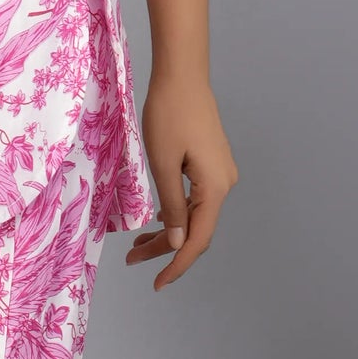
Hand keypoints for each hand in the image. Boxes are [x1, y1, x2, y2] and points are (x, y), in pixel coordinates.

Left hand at [125, 72, 236, 288]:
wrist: (183, 74)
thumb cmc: (169, 115)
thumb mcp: (163, 165)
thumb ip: (170, 206)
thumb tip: (176, 242)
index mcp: (215, 188)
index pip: (197, 239)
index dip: (177, 265)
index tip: (157, 284)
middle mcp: (225, 184)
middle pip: (196, 230)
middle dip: (165, 249)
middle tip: (132, 260)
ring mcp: (221, 173)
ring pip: (195, 215)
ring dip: (168, 231)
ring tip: (136, 246)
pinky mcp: (212, 162)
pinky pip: (195, 198)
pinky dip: (175, 212)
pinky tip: (155, 220)